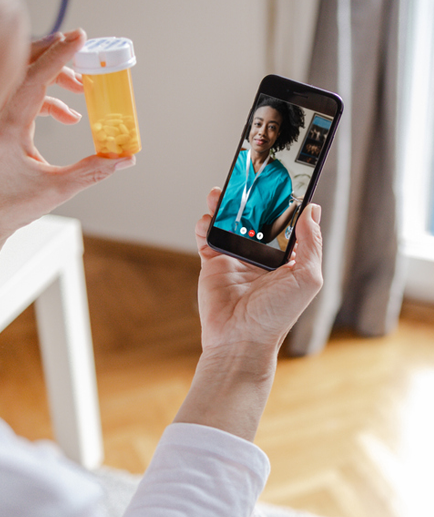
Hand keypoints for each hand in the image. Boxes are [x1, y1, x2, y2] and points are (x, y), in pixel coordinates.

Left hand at [0, 29, 134, 245]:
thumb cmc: (9, 207)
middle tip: (82, 54)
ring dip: (53, 78)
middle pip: (22, 65)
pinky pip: (21, 95)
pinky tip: (68, 115)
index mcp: (6, 128)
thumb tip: (125, 159)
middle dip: (54, 54)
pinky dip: (46, 97)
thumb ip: (93, 171)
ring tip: (81, 89)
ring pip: (21, 77)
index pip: (33, 78)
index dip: (59, 55)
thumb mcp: (56, 189)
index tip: (80, 37)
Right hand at [195, 187, 322, 358]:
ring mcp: (235, 258)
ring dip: (224, 205)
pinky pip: (206, 237)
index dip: (285, 200)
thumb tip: (311, 210)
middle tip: (247, 176)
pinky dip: (205, 224)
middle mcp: (260, 255)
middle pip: (254, 216)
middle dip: (250, 196)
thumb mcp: (307, 278)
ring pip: (229, 222)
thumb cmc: (277, 315)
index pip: (286, 221)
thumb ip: (311, 243)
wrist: (240, 340)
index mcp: (286, 257)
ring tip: (222, 191)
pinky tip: (208, 218)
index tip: (283, 176)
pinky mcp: (212, 264)